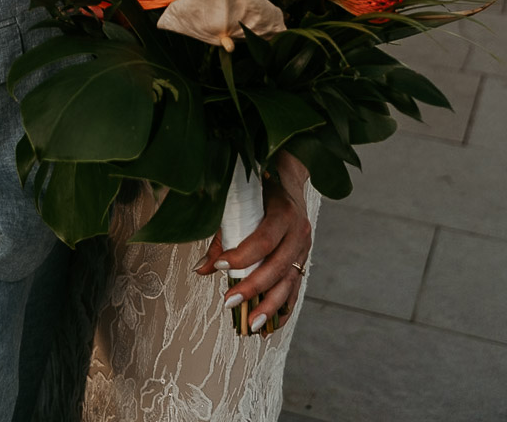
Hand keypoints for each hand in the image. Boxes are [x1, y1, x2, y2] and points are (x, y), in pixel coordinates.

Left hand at [195, 159, 311, 333]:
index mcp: (284, 213)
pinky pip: (295, 290)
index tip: (219, 266)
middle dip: (253, 288)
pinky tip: (269, 327)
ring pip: (289, 283)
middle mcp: (299, 233)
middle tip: (229, 303)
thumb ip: (224, 236)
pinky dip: (282, 309)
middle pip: (278, 267)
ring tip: (250, 327)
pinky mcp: (304, 262)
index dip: (242, 256)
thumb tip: (202, 269)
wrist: (289, 179)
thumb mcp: (242, 202)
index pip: (264, 240)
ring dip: (269, 307)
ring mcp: (305, 249)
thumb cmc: (260, 190)